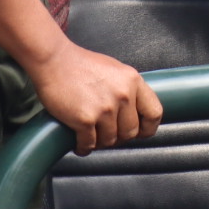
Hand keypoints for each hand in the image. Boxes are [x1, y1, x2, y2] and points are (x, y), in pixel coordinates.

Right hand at [27, 41, 161, 154]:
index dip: (148, 128)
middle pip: (131, 132)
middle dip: (119, 138)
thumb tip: (134, 110)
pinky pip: (89, 144)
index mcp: (134, 82)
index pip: (154, 113)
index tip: (140, 133)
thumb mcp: (116, 71)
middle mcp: (123, 95)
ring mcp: (105, 108)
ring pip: (110, 140)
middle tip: (108, 135)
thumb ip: (128, 89)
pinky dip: (84, 148)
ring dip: (100, 143)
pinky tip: (80, 144)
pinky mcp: (85, 119)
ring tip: (92, 137)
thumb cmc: (81, 64)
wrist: (54, 61)